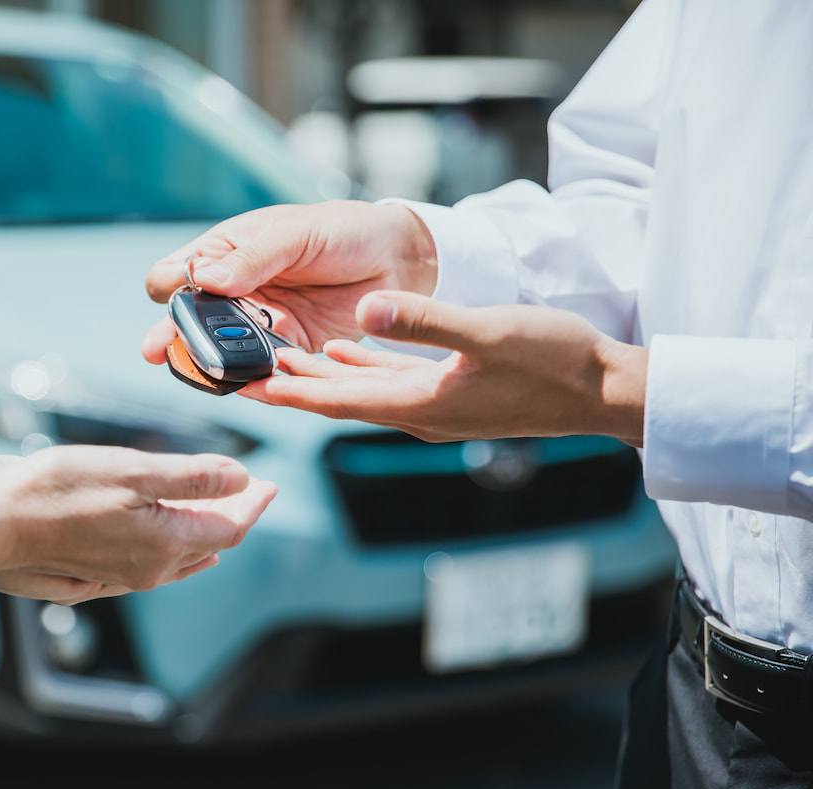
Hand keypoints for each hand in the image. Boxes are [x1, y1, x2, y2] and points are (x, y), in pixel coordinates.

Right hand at [0, 447, 277, 604]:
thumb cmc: (55, 491)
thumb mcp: (132, 472)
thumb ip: (192, 478)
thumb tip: (241, 480)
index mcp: (165, 544)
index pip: (228, 528)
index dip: (253, 504)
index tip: (270, 484)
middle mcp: (147, 569)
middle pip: (207, 545)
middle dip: (233, 516)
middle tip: (252, 492)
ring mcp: (118, 575)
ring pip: (177, 559)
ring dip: (202, 534)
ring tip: (218, 514)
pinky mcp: (91, 571)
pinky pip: (147, 567)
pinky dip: (168, 549)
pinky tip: (166, 544)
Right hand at [141, 201, 436, 362]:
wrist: (397, 259)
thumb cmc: (342, 230)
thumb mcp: (294, 234)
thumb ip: (252, 258)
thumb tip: (205, 278)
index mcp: (224, 253)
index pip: (174, 275)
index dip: (170, 289)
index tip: (181, 295)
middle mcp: (233, 291)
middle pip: (188, 321)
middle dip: (174, 336)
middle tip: (160, 350)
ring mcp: (257, 322)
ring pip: (218, 350)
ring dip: (209, 360)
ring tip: (203, 371)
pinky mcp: (287, 349)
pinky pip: (260, 368)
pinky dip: (251, 376)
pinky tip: (245, 381)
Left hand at [240, 291, 646, 445]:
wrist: (605, 390)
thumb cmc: (554, 360)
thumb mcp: (486, 332)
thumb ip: (423, 322)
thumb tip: (362, 313)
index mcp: (420, 405)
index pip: (336, 402)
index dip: (290, 395)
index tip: (246, 388)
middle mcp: (420, 413)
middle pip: (340, 400)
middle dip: (293, 387)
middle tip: (248, 370)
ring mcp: (437, 407)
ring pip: (362, 392)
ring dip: (322, 378)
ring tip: (282, 361)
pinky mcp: (453, 394)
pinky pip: (391, 384)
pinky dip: (361, 369)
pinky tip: (348, 349)